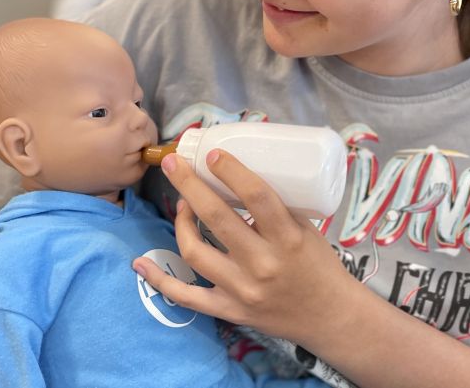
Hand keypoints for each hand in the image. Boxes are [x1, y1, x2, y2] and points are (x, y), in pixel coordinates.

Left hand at [132, 149, 361, 343]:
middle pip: (216, 218)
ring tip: (182, 204)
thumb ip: (274, 207)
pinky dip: (160, 280)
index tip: (213, 153)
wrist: (328, 316)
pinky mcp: (229, 310)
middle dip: (190, 185)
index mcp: (288, 239)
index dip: (231, 171)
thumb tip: (235, 173)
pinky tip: (140, 264)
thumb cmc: (319, 265)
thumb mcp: (306, 229)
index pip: (257, 197)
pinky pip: (186, 296)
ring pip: (195, 252)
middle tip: (175, 163)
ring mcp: (242, 290)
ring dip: (180, 222)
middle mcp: (263, 265)